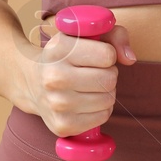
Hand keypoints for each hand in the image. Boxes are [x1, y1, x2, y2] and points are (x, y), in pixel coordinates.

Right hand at [18, 25, 136, 137]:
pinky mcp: (62, 125)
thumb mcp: (86, 34)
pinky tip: (86, 101)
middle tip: (93, 72)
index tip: (96, 55)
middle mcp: (54, 77)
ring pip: (108, 99)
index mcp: (59, 49)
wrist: (30, 80)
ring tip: (89, 86)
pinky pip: (102, 117)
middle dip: (108, 74)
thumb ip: (115, 35)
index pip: (108, 55)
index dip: (108, 54)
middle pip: (109, 79)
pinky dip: (100, 109)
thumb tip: (130, 59)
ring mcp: (56, 104)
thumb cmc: (67, 54)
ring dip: (105, 92)